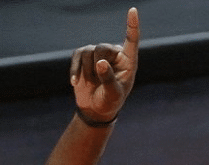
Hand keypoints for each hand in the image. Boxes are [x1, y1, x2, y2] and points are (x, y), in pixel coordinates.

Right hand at [70, 8, 139, 122]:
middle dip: (96, 67)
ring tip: (91, 84)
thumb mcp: (113, 95)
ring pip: (87, 51)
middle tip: (97, 83)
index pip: (132, 41)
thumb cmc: (110, 102)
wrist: (95, 109)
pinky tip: (74, 83)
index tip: (133, 10)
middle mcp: (115, 54)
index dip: (132, 25)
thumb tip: (100, 62)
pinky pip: (76, 56)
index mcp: (129, 62)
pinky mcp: (84, 56)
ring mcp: (98, 53)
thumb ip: (108, 79)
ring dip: (86, 71)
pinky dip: (75, 70)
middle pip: (101, 48)